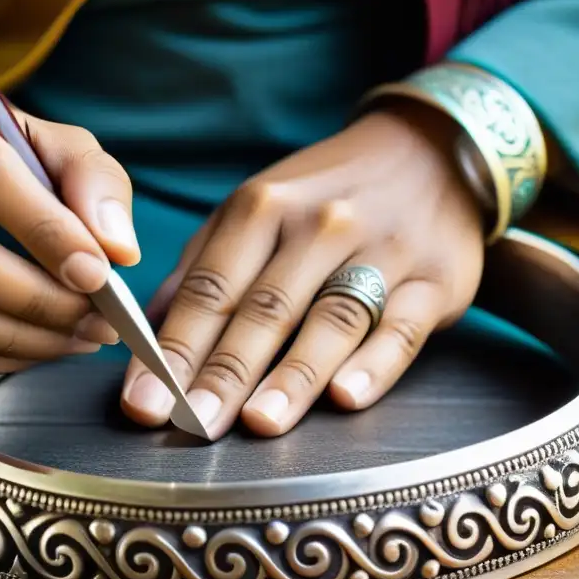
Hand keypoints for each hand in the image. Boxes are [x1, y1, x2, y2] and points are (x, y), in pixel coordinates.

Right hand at [0, 103, 137, 376]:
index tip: (98, 273)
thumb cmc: (19, 165)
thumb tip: (118, 251)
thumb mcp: (66, 150)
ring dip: (22, 339)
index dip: (45, 232)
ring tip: (79, 337)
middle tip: (98, 319)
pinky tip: (38, 348)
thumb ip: (96, 185)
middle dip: (39, 300)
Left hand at [121, 106, 484, 437]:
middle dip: (224, 372)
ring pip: (332, 319)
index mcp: (265, 206)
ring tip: (259, 422)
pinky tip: (346, 398)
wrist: (427, 152)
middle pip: (265, 308)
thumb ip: (204, 264)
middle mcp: (321, 225)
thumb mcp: (258, 206)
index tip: (145, 403)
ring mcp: (382, 250)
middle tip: (192, 425)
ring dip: (293, 375)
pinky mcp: (433, 280)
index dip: (176, 348)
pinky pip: (401, 327)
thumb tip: (150, 329)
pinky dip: (374, 364)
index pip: (211, 286)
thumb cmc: (326, 193)